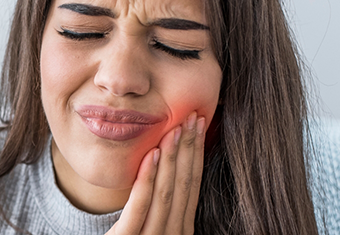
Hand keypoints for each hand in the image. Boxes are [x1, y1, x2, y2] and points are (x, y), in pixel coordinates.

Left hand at [107, 113, 206, 234]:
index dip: (196, 155)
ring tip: (175, 129)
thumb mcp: (145, 225)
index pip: (191, 188)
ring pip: (167, 195)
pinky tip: (152, 155)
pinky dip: (148, 180)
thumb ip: (156, 205)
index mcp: (178, 232)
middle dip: (190, 150)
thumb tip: (166, 165)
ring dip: (174, 159)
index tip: (198, 125)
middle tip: (194, 116)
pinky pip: (141, 208)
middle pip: (184, 188)